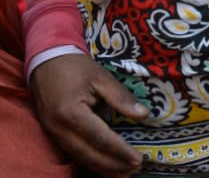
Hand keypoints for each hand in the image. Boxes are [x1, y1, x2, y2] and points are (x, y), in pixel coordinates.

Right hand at [30, 53, 148, 175]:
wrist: (46, 61)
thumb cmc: (75, 67)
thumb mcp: (101, 77)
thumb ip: (121, 98)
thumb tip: (144, 115)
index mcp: (72, 113)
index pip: (101, 139)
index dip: (121, 151)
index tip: (139, 159)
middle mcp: (60, 128)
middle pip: (89, 155)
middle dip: (114, 165)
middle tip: (136, 169)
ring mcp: (53, 133)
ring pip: (80, 158)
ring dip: (103, 168)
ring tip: (124, 174)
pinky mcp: (53, 134)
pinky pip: (73, 153)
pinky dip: (90, 162)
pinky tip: (105, 166)